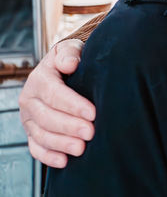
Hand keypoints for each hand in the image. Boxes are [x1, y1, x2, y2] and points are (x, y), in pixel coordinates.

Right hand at [18, 39, 95, 166]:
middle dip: (69, 127)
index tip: (93, 113)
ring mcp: (29, 118)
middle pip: (47, 117)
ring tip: (81, 148)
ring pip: (41, 135)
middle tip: (91, 133)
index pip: (54, 94)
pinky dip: (48, 157)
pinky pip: (36, 148)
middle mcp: (29, 100)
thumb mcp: (71, 49)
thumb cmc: (72, 60)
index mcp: (39, 79)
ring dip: (61, 144)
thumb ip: (70, 53)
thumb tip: (70, 64)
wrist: (64, 69)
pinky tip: (64, 161)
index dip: (73, 105)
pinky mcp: (32, 132)